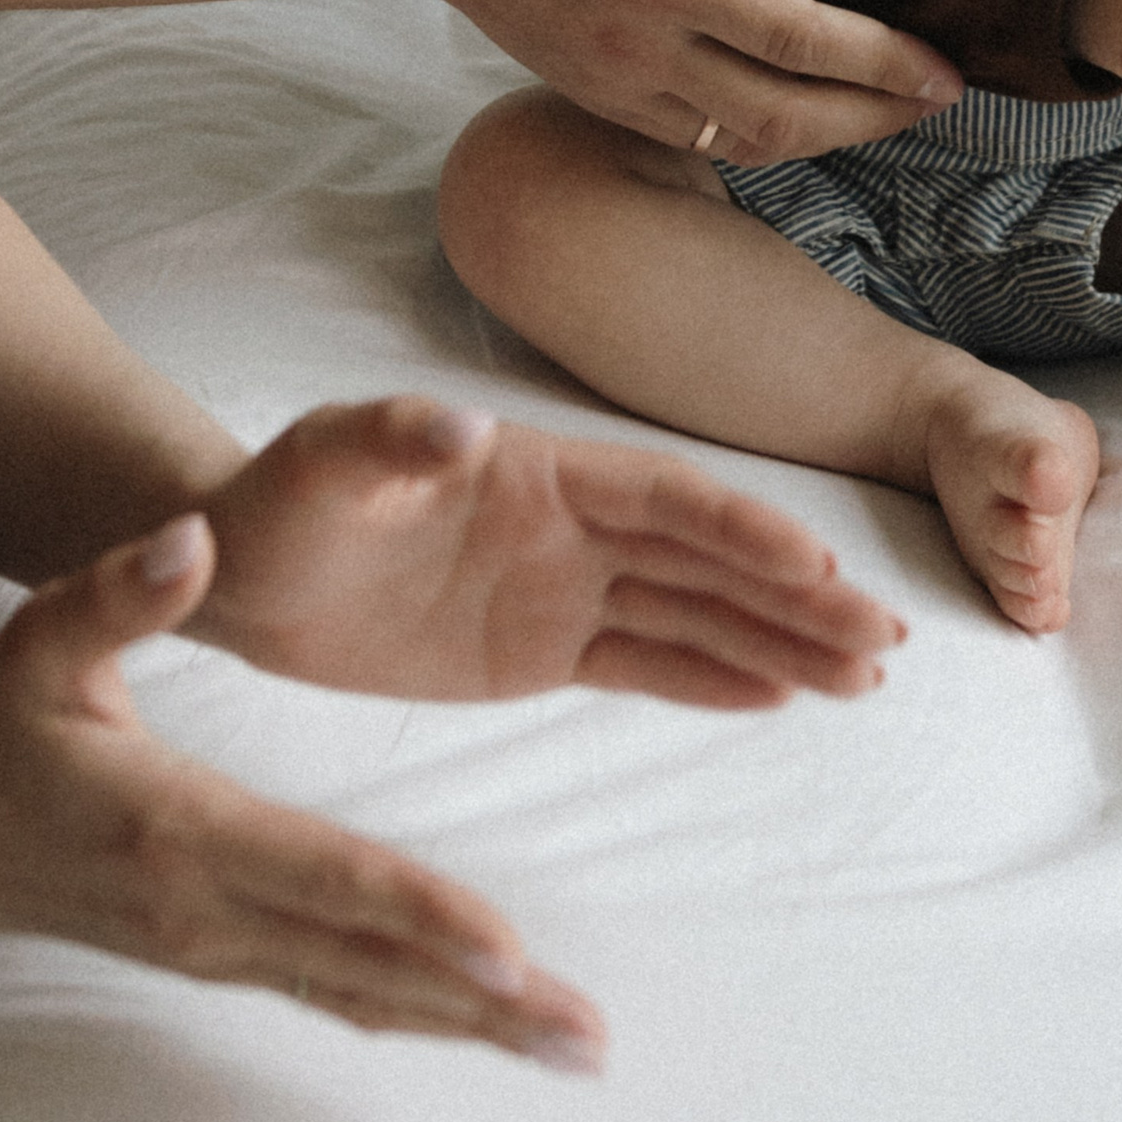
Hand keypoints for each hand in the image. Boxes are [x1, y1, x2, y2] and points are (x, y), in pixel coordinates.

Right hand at [0, 515, 606, 1068]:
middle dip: (483, 1001)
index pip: (322, 874)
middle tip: (590, 1035)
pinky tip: (494, 1028)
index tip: (510, 948)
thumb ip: (122, 590)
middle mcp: (210, 908)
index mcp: (181, 825)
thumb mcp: (44, 636)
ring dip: (473, 1028)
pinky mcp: (226, 958)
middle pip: (366, 964)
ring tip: (576, 1049)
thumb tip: (193, 539)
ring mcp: (218, 948)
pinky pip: (339, 996)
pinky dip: (423, 1016)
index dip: (418, 912)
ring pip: (363, 997)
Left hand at [192, 394, 905, 710]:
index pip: (663, 500)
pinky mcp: (538, 650)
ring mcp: (560, 587)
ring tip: (865, 676)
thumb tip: (462, 425)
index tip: (820, 567)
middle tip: (887, 639)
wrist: (234, 575)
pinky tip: (782, 696)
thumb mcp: (323, 465)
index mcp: (536, 470)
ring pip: (694, 613)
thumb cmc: (275, 506)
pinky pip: (643, 664)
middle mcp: (567, 524)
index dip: (742, 531)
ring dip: (780, 640)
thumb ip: (391, 442)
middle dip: (797, 596)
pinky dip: (714, 679)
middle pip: (705, 559)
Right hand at [425, 0, 961, 161]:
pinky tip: (804, 111)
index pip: (798, 36)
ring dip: (828, 138)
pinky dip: (765, 138)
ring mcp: (616, 82)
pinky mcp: (598, 97)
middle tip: (941, 100)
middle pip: (785, 115)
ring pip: (744, 143)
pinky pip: (699, 142)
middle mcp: (641, 43)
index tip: (945, 66)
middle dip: (875, 116)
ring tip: (889, 111)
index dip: (883, 60)